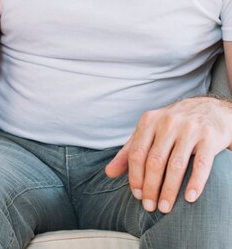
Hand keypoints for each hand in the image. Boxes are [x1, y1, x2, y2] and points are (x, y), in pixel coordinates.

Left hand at [105, 96, 231, 212]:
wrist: (208, 109)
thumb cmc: (172, 125)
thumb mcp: (148, 131)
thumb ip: (129, 151)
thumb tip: (109, 173)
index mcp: (149, 121)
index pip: (136, 153)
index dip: (135, 176)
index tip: (137, 195)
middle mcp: (167, 123)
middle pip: (154, 161)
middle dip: (150, 187)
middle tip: (149, 207)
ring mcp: (189, 130)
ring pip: (176, 165)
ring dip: (169, 190)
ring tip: (165, 208)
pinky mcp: (209, 138)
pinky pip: (202, 164)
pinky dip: (195, 182)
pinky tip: (189, 198)